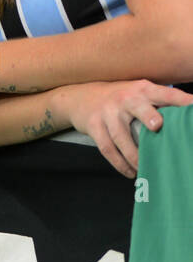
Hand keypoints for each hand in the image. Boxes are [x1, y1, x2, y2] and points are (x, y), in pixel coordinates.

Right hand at [62, 80, 192, 178]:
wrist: (81, 97)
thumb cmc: (121, 98)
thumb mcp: (139, 93)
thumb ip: (161, 102)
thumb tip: (189, 118)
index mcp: (142, 89)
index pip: (165, 94)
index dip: (181, 101)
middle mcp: (124, 99)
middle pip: (137, 107)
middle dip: (148, 115)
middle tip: (157, 126)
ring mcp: (107, 113)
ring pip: (121, 136)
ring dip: (134, 155)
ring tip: (145, 167)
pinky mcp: (94, 126)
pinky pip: (107, 148)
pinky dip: (119, 163)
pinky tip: (130, 172)